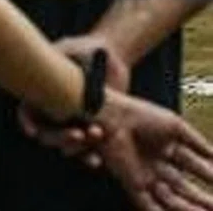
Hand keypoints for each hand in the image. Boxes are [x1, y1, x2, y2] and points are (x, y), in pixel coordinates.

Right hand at [19, 35, 134, 157]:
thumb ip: (61, 57)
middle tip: (77, 135)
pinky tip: (98, 159)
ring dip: (77, 148)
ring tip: (94, 144)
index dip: (27, 122)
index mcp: (41, 91)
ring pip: (66, 143)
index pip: (26, 111)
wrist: (111, 57)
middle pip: (47, 132)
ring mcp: (72, 120)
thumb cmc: (86, 48)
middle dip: (60, 137)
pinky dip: (90, 154)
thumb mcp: (71, 49)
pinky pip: (87, 146)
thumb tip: (53, 67)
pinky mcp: (90, 127)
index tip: (33, 131)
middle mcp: (53, 109)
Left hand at [94, 90, 212, 210]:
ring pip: (173, 200)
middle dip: (203, 198)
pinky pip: (151, 206)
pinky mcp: (133, 186)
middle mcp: (157, 165)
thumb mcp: (175, 127)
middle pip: (185, 187)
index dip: (209, 174)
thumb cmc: (141, 116)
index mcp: (166, 148)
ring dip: (190, 208)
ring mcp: (145, 176)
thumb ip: (196, 142)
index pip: (195, 165)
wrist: (114, 117)